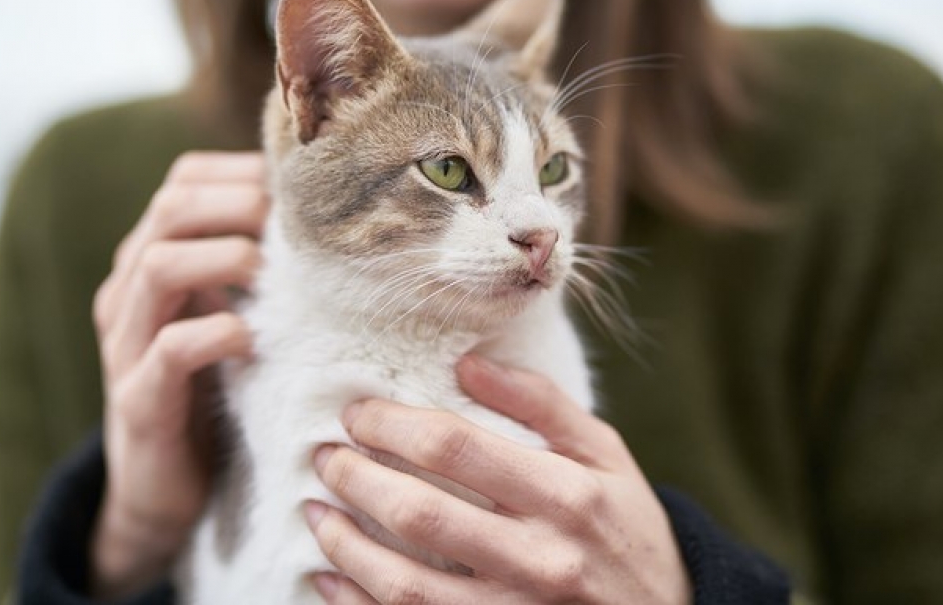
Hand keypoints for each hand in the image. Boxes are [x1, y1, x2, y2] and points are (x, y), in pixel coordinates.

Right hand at [91, 152, 267, 597]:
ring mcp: (126, 344)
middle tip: (292, 224)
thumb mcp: (231, 317)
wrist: (166, 491)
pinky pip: (168, 349)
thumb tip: (330, 224)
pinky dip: (214, 334)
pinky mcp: (138, 399)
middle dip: (237, 203)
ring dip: (224, 257)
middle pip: (170, 209)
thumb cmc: (213, 391)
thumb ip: (255, 272)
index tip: (301, 190)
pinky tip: (251, 339)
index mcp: (152, 261)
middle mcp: (130, 292)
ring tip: (269, 271)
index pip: (183, 183)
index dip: (241, 173)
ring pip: (157, 266)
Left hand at [307, 354, 690, 603]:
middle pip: (420, 513)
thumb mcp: (604, 453)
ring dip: (344, 544)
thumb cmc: (626, 526)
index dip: (391, 425)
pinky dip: (355, 604)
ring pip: (404, 585)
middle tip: (325, 456)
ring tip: (316, 510)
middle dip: (355, 478)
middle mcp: (541, 558)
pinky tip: (329, 575)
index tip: (357, 413)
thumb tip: (466, 363)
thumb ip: (540, 404)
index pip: (455, 447)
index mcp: (567, 494)